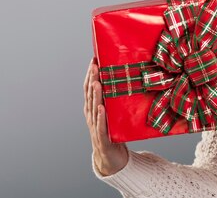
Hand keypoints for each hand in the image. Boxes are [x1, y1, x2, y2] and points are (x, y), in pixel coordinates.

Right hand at [83, 57, 128, 175]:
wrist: (111, 157)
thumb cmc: (113, 131)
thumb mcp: (114, 111)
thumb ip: (116, 97)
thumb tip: (127, 76)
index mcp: (93, 107)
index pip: (89, 87)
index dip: (90, 73)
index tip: (94, 58)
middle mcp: (92, 114)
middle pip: (90, 95)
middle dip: (92, 79)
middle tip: (95, 65)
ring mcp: (95, 126)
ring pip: (93, 108)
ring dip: (95, 95)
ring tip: (97, 82)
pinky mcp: (102, 138)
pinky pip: (100, 126)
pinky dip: (100, 117)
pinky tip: (101, 108)